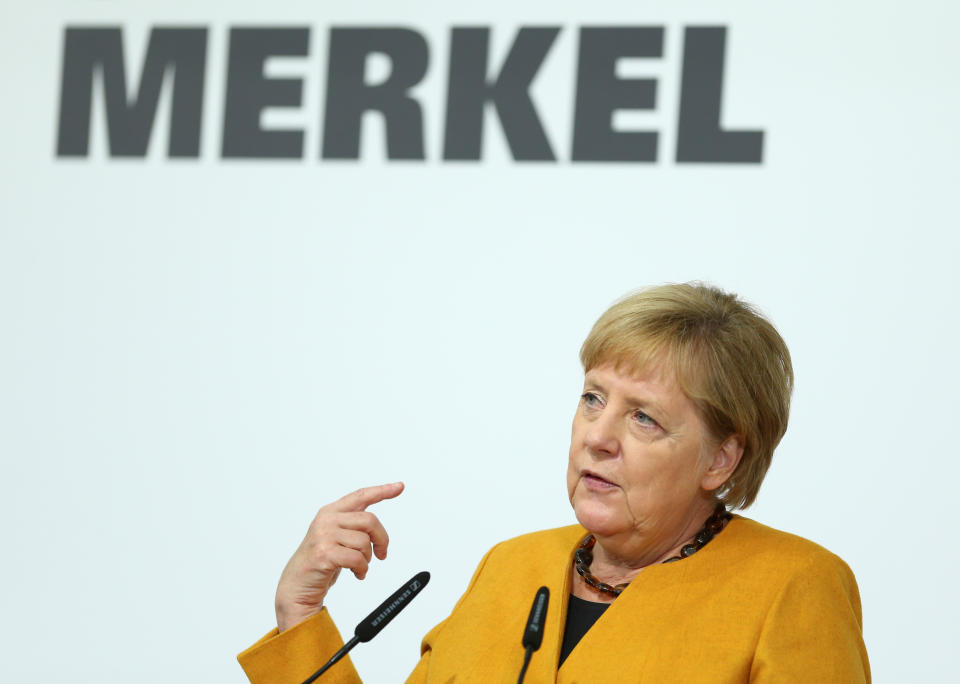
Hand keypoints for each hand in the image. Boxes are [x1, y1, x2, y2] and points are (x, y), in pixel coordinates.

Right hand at [275, 482, 404, 631]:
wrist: (297, 585)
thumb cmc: (321, 561)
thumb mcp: (337, 537)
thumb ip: (352, 526)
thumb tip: (377, 526)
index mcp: (330, 512)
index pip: (360, 496)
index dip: (382, 491)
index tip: (399, 486)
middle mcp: (326, 520)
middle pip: (370, 520)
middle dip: (382, 539)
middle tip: (382, 553)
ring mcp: (324, 536)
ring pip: (364, 542)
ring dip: (368, 558)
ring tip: (360, 566)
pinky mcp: (324, 553)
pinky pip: (357, 559)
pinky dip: (362, 569)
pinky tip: (357, 573)